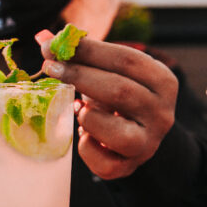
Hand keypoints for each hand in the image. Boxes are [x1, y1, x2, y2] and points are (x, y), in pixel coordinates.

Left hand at [37, 31, 176, 179]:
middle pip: (120, 91)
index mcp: (163, 81)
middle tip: (50, 68)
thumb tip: (44, 39)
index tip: (53, 47)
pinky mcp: (129, 167)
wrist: (135, 134)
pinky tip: (83, 134)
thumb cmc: (117, 96)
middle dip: (80, 76)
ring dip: (87, 117)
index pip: (127, 60)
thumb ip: (80, 54)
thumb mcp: (107, 71)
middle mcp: (162, 114)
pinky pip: (103, 162)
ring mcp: (148, 144)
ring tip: (77, 108)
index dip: (88, 51)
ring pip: (117, 132)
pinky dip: (85, 147)